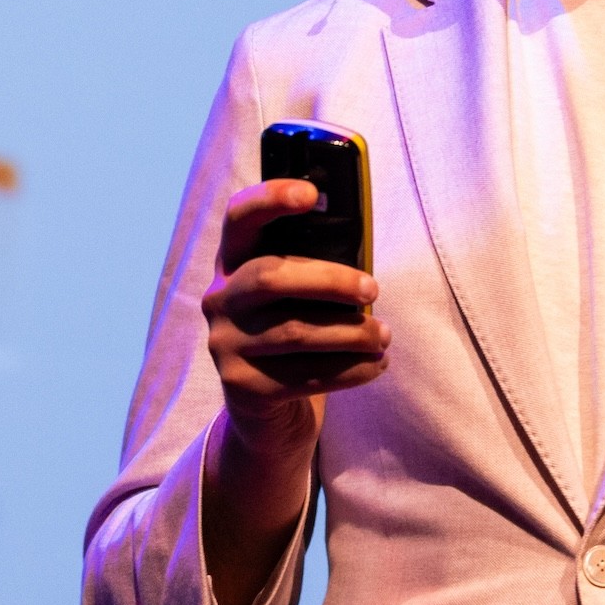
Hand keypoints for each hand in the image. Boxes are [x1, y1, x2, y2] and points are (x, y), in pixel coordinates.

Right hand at [197, 178, 387, 604]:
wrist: (265, 410)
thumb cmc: (295, 331)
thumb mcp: (296, 294)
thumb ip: (315, 264)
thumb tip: (367, 249)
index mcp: (233, 263)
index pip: (239, 219)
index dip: (270, 199)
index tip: (310, 194)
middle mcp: (220, 300)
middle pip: (271, 278)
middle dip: (329, 280)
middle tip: (373, 289)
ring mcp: (226, 345)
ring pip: (295, 332)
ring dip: (350, 333)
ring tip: (384, 335)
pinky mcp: (244, 387)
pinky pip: (305, 375)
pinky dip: (350, 370)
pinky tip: (377, 365)